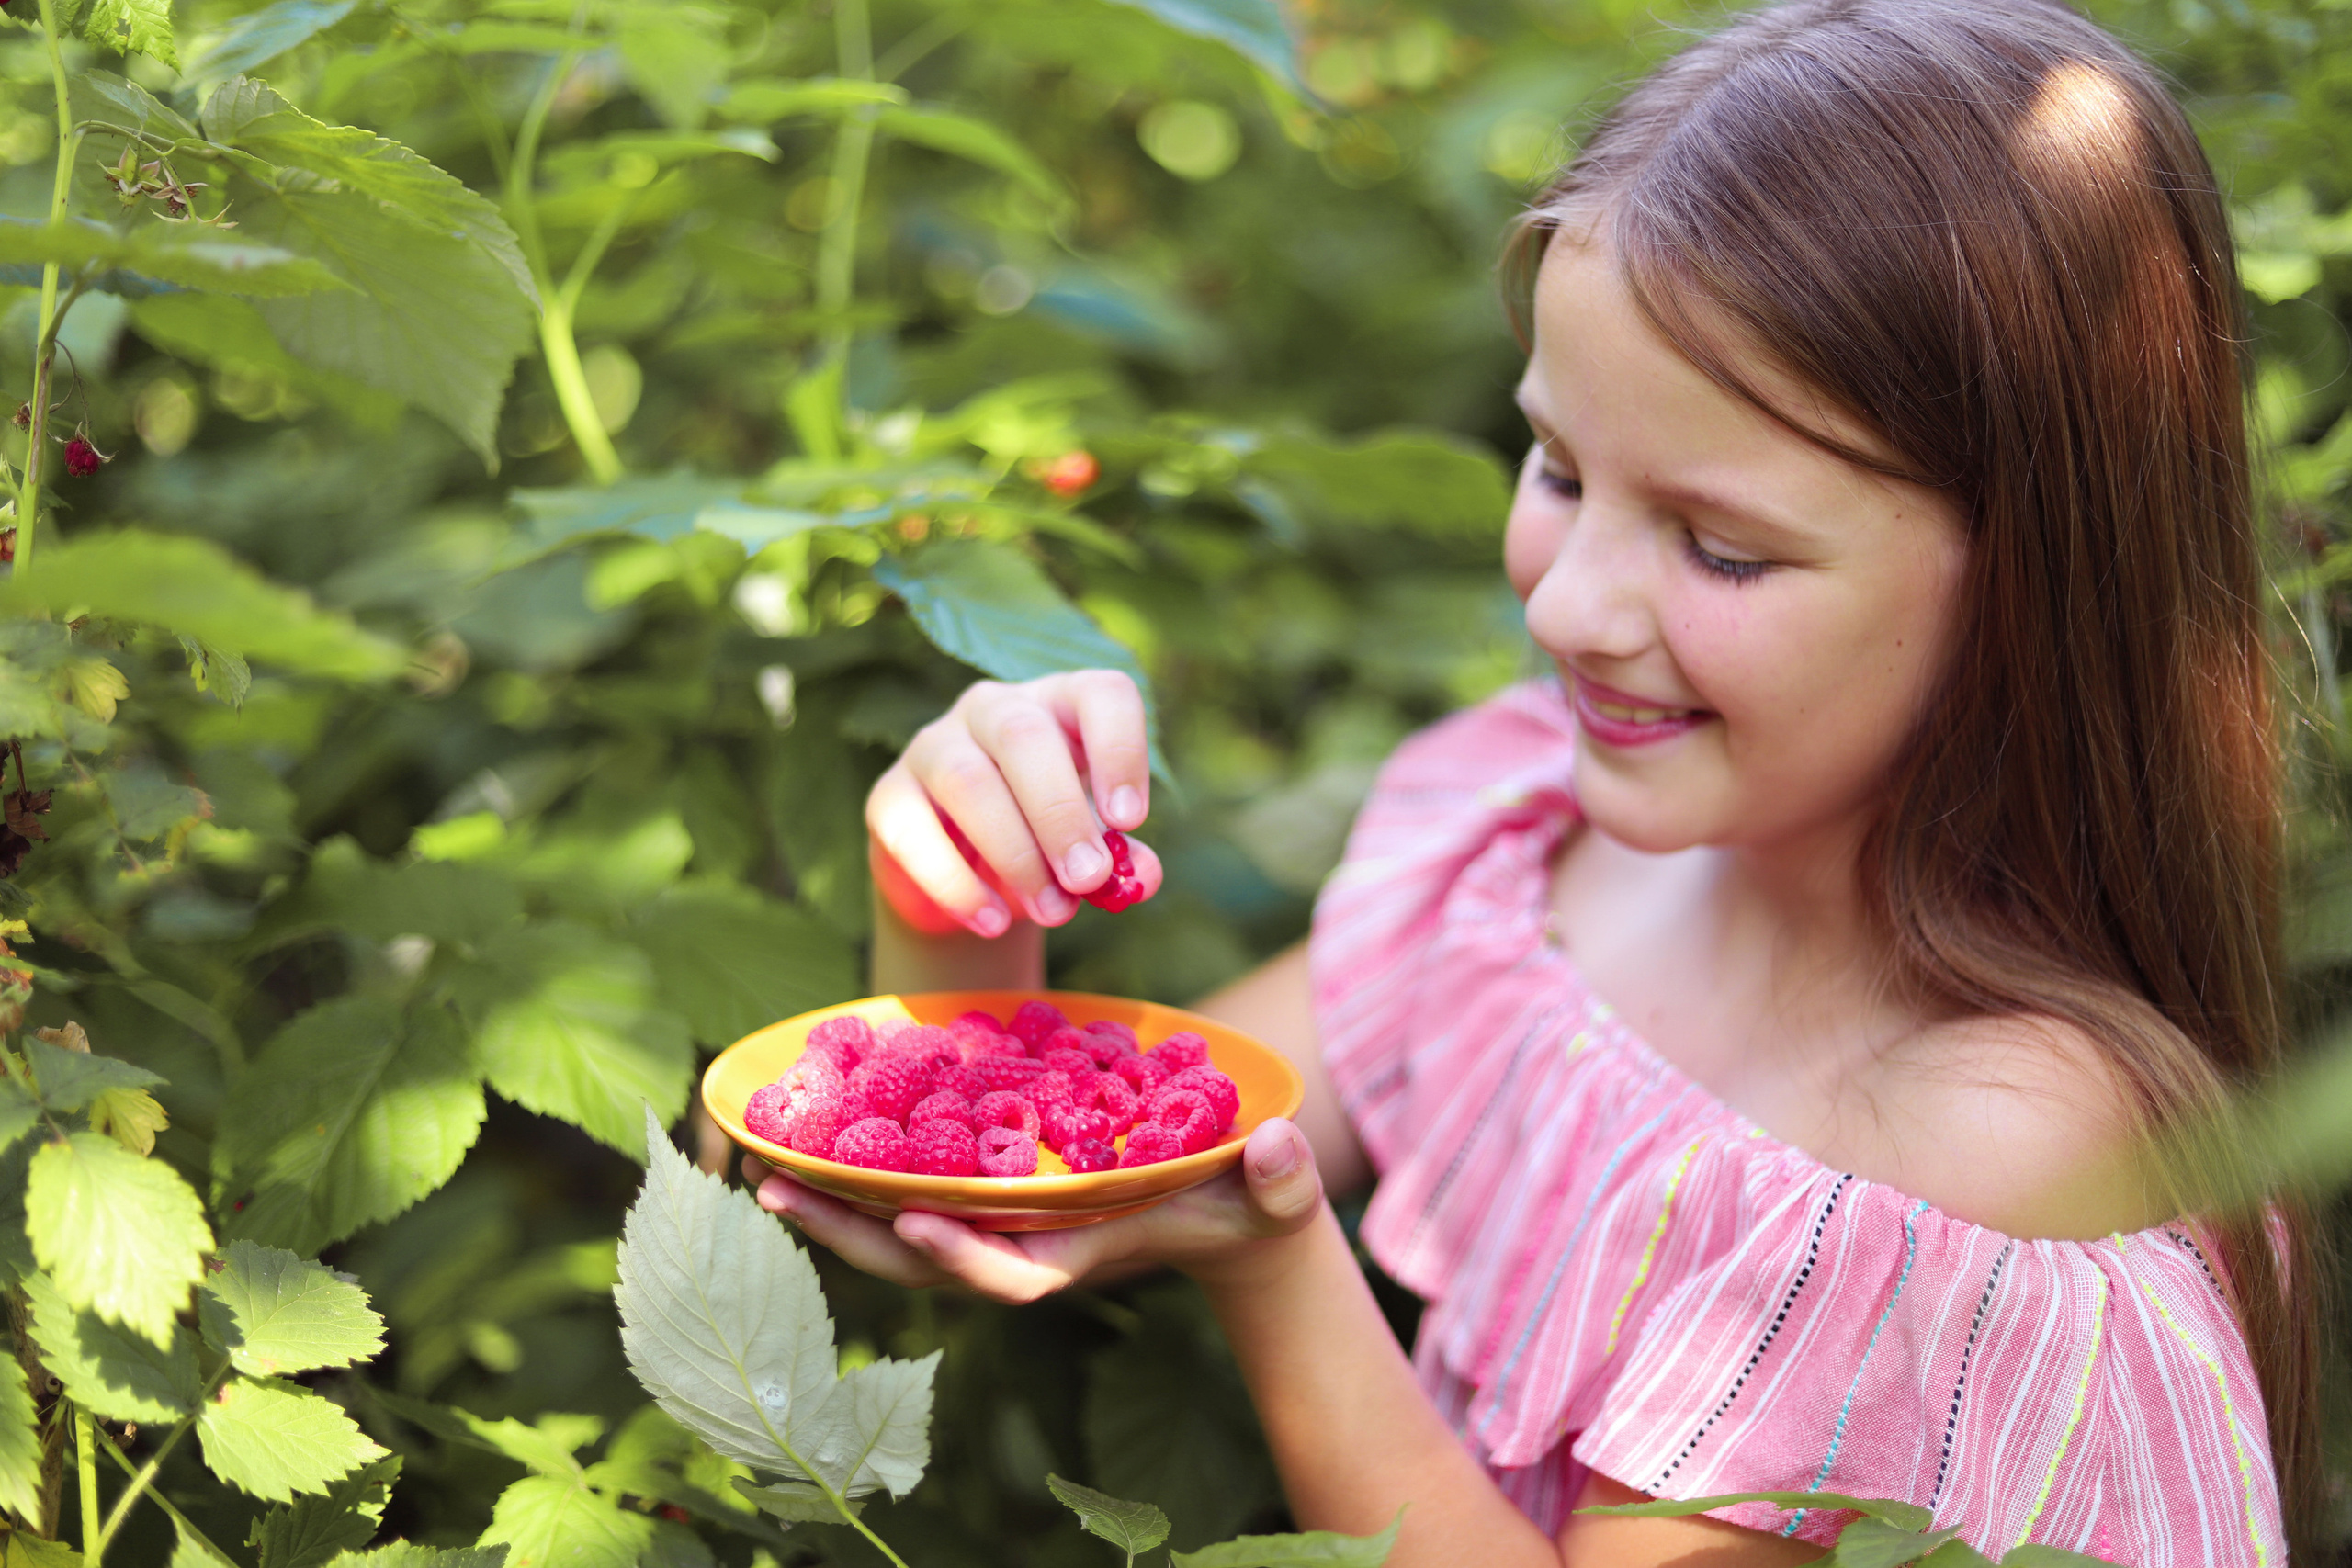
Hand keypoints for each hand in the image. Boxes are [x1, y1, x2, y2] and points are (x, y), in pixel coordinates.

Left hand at [745, 1118, 1324, 1302]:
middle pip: (927, 1260)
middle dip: (853, 1234)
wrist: (1226, 1215)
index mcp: (1085, 1251)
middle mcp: (1030, 1246)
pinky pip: (915, 1194)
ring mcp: (1005, 1225)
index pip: (1014, 1274)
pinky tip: (810, 1138)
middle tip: (775, 1194)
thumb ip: (1278, 1178)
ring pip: (905, 1231)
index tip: (909, 1220)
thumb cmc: (1250, 1204)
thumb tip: (1275, 1147)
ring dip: (837, 1209)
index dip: (961, 1255)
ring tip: (763, 1172)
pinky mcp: (994, 1198)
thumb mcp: (1272, 1192)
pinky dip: (862, 1176)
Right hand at [866, 671, 1158, 938]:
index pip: (1099, 694)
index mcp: (1061, 706)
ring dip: (1014, 852)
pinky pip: (912, 831)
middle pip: (1023, 736)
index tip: (1130, 820)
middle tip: (1088, 878)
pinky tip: (993, 920)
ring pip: (967, 780)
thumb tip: (1142, 876)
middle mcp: (995, 709)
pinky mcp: (888, 796)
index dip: (1120, 750)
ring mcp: (933, 745)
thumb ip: (1123, 859)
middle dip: (1060, 814)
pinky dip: (956, 884)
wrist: (966, 882)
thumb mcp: (1091, 849)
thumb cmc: (1045, 844)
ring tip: (1052, 910)